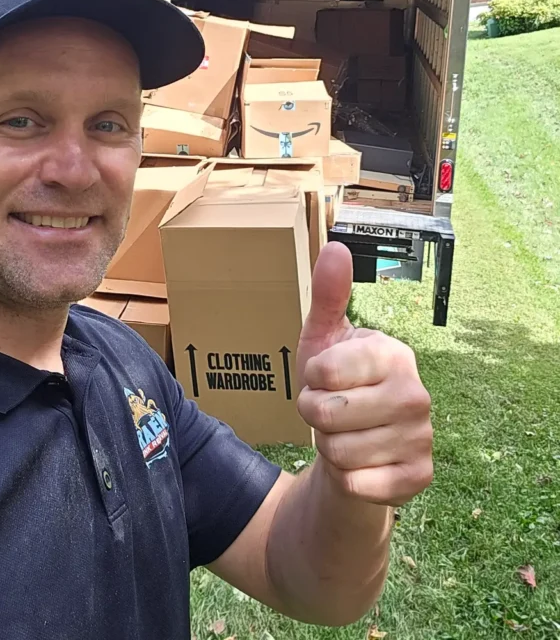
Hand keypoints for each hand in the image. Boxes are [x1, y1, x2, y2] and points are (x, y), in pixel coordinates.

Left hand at [296, 242, 432, 506]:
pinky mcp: (419, 477)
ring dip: (328, 448)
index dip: (309, 380)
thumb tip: (336, 246)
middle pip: (327, 415)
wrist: (354, 446)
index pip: (322, 371)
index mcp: (393, 354)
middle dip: (314, 417)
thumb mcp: (323, 339)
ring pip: (339, 453)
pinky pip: (357, 484)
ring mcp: (422, 437)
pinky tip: (359, 465)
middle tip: (330, 412)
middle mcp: (416, 393)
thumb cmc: (336, 387)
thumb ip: (328, 295)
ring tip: (344, 435)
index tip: (322, 379)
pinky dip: (345, 478)